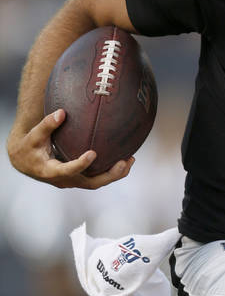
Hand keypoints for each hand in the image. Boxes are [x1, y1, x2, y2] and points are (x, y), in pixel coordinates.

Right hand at [7, 109, 133, 188]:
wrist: (24, 161)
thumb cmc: (29, 146)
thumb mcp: (34, 135)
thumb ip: (47, 124)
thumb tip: (62, 112)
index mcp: (51, 171)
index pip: (68, 171)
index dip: (81, 164)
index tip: (93, 153)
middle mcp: (64, 180)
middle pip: (90, 183)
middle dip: (109, 175)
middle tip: (124, 162)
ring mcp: (72, 181)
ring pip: (97, 183)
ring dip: (114, 174)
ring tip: (130, 160)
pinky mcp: (78, 179)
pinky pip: (97, 178)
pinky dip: (110, 171)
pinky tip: (124, 159)